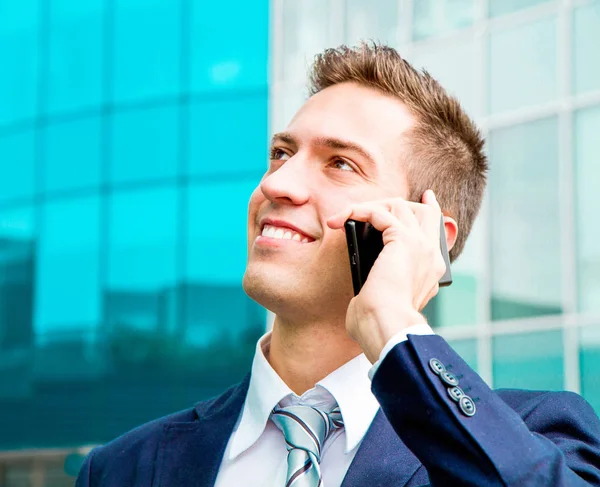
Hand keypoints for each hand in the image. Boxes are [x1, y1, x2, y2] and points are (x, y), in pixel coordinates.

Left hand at [327, 190, 447, 362]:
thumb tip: (368, 281)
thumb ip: (385, 285)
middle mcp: (430, 255)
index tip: (427, 199)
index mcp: (431, 271)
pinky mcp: (402, 239)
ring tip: (345, 217)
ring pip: (399, 206)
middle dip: (397, 203)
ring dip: (370, 207)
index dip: (430, 212)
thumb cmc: (380, 323)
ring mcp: (420, 245)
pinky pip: (379, 212)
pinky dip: (358, 211)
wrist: (386, 326)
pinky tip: (340, 219)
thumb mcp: (387, 300)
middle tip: (367, 206)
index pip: (437, 232)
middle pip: (423, 212)